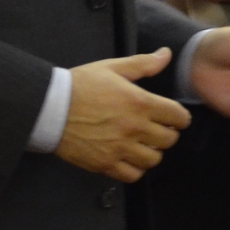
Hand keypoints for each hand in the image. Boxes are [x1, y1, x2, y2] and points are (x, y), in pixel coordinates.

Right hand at [58, 48, 192, 183]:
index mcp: (141, 103)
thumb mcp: (112, 67)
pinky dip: (136, 169)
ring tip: (143, 144)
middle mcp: (135, 128)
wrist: (50, 107)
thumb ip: (143, 64)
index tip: (173, 116)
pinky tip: (129, 158)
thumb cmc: (81, 84)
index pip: (178, 116)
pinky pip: (133, 175)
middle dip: (167, 133)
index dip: (180, 117)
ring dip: (152, 152)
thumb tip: (166, 54)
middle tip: (157, 129)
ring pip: (153, 159)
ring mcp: (120, 148)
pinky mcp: (105, 164)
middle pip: (169, 140)